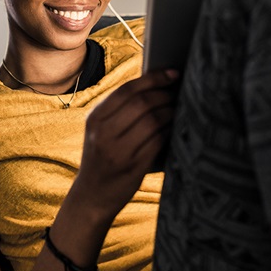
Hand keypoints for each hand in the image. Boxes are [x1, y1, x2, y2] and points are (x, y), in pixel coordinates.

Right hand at [71, 69, 178, 220]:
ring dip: (170, 112)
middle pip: (142, 103)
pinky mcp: (132, 166)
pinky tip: (174, 127)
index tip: (172, 73)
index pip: (127, 90)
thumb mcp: (100, 131)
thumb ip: (119, 110)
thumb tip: (155, 84)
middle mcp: (103, 133)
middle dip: (165, 95)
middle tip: (178, 92)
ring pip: (153, 121)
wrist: (91, 197)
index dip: (153, 78)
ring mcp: (117, 151)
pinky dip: (169, 131)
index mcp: (94, 118)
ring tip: (178, 108)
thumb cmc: (102, 158)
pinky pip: (158, 141)